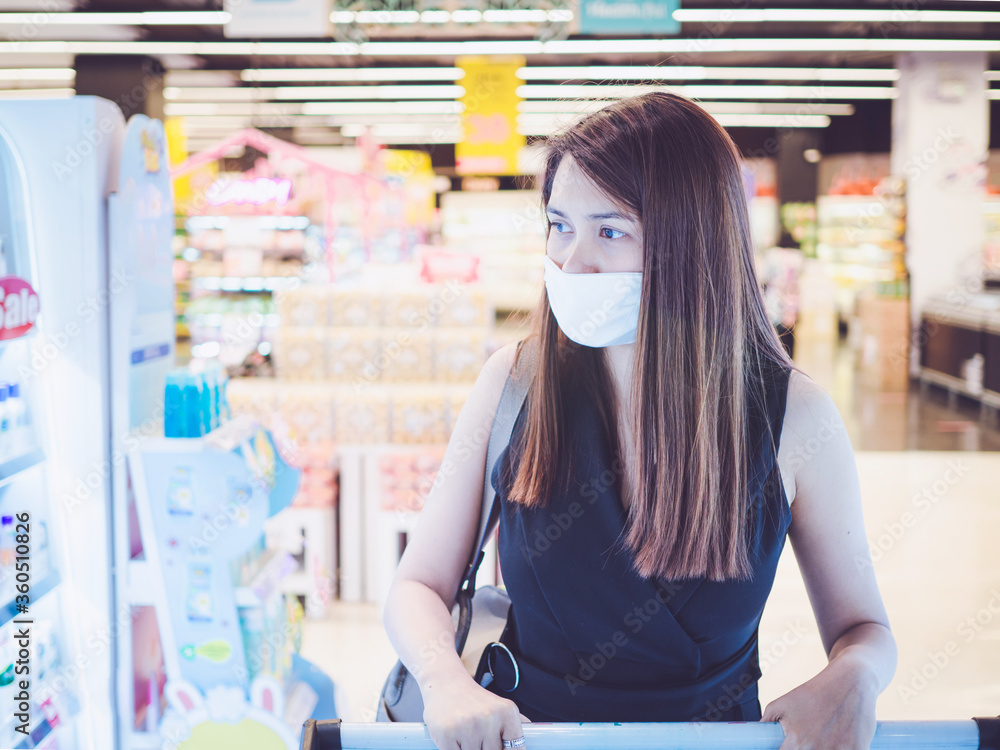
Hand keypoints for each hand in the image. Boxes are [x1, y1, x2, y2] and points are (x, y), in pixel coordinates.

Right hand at [422, 675, 530, 749]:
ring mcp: (467, 726)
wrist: (444, 682)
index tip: (500, 747)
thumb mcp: (499, 707)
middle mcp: (489, 717)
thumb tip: (537, 740)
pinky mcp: (446, 734)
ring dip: (469, 749)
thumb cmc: (473, 700)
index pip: (516, 749)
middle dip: (485, 749)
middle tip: (478, 736)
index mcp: (507, 712)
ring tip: (465, 735)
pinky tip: (454, 738)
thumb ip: (517, 725)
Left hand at [761, 654, 878, 749]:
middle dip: (804, 749)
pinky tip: (841, 740)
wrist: (851, 681)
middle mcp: (816, 749)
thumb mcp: (784, 702)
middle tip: (809, 739)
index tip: (786, 747)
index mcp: (795, 742)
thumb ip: (768, 721)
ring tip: (825, 736)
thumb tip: (758, 732)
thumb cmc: (815, 692)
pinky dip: (844, 749)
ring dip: (824, 749)